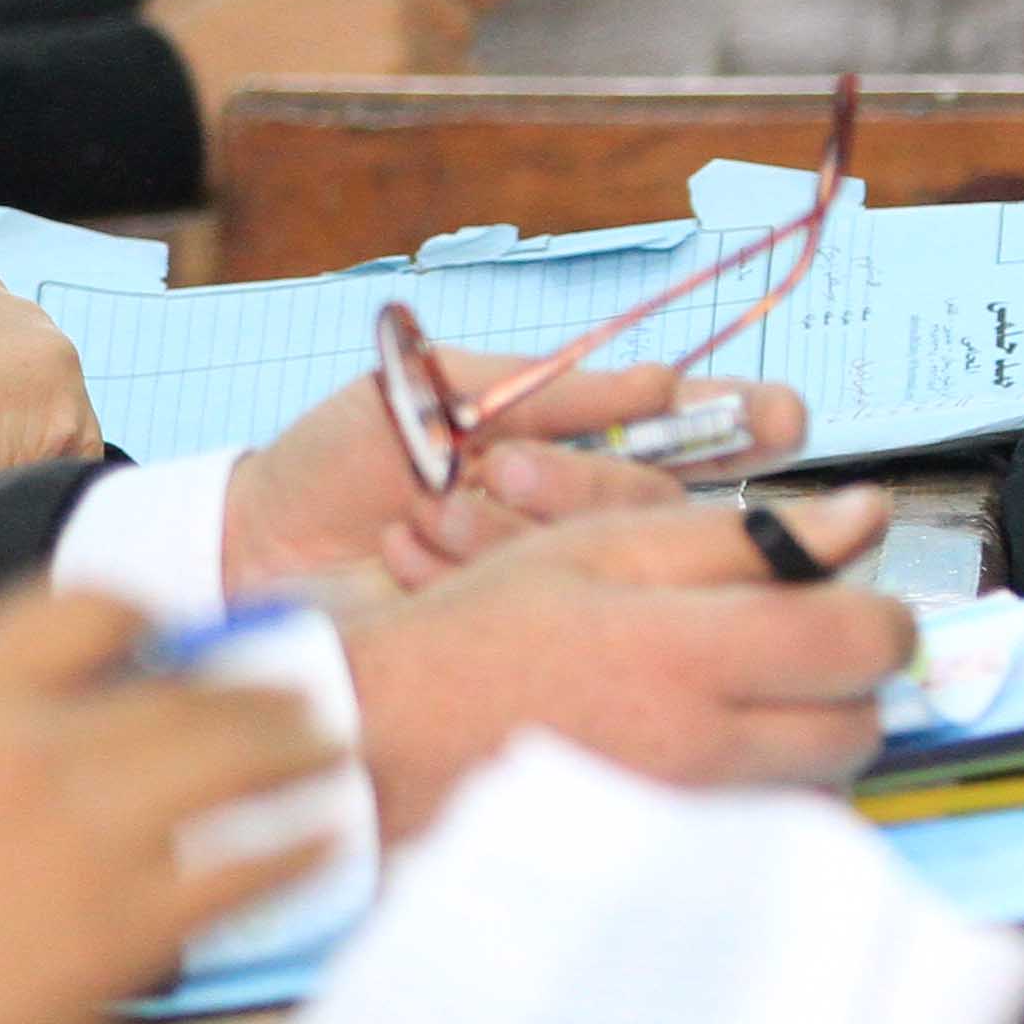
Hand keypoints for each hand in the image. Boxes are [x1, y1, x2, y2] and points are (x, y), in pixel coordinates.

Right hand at [0, 583, 344, 1023]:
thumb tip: (85, 711)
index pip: (89, 607)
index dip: (157, 615)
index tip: (193, 636)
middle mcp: (32, 746)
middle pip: (193, 685)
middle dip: (262, 690)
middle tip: (302, 700)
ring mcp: (88, 833)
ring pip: (242, 759)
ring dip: (301, 752)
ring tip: (332, 756)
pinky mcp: (125, 924)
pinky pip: (249, 867)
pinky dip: (296, 848)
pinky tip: (319, 844)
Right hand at [141, 0, 519, 149]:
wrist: (152, 111)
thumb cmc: (172, 57)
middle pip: (448, 13)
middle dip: (426, 52)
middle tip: (361, 96)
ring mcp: (399, 37)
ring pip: (452, 73)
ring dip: (420, 102)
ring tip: (341, 129)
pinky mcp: (404, 97)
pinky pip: (447, 122)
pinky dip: (423, 140)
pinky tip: (369, 157)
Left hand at [218, 353, 805, 599]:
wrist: (246, 550)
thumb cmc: (335, 463)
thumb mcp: (435, 392)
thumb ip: (548, 391)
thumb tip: (660, 383)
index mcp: (574, 446)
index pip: (690, 435)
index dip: (743, 424)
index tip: (778, 416)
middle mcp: (582, 519)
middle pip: (664, 508)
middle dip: (591, 485)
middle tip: (509, 471)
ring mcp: (559, 586)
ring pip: (613, 562)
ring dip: (518, 527)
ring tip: (434, 505)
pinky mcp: (523, 640)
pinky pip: (549, 610)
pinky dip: (472, 567)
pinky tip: (411, 549)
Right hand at [333, 490, 911, 838]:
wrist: (376, 744)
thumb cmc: (483, 633)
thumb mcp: (604, 547)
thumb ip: (743, 538)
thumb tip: (867, 515)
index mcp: (692, 656)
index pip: (864, 643)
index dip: (880, 616)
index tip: (849, 605)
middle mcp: (701, 752)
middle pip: (859, 728)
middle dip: (849, 687)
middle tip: (791, 655)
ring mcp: (683, 821)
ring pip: (819, 792)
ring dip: (809, 748)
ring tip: (740, 710)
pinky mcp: (660, 870)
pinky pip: (760, 842)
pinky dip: (763, 806)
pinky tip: (709, 768)